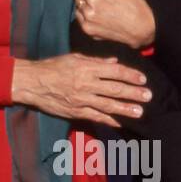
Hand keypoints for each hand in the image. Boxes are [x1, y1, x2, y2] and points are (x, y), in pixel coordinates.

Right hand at [11, 53, 150, 127]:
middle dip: (133, 93)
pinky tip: (121, 123)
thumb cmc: (52, 67)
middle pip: (115, 89)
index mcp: (87, 68)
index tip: (143, 79)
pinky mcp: (75, 111)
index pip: (114, 71)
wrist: (32, 82)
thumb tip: (113, 62)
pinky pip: (96, 117)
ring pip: (108, 105)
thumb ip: (95, 61)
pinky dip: (109, 120)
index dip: (130, 75)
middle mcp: (86, 84)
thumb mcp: (74, 58)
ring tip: (140, 112)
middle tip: (148, 96)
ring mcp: (81, 99)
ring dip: (126, 109)